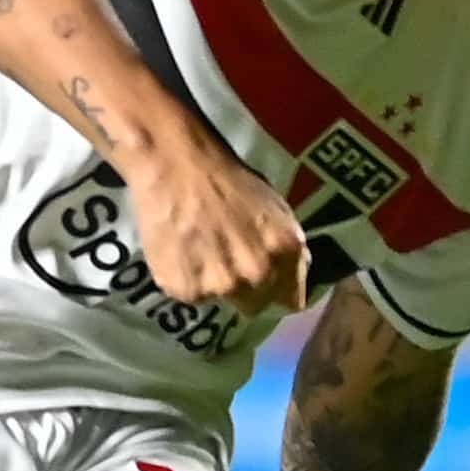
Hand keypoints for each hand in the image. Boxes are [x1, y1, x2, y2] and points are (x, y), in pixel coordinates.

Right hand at [120, 140, 311, 313]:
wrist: (174, 164)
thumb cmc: (225, 177)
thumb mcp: (275, 206)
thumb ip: (287, 245)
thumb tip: (295, 269)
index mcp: (286, 252)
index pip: (292, 301)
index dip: (278, 291)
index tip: (268, 285)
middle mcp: (258, 275)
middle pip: (256, 305)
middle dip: (246, 289)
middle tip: (227, 261)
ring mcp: (221, 286)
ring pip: (222, 300)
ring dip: (214, 283)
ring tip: (200, 250)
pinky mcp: (186, 290)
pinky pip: (191, 295)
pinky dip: (186, 279)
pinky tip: (181, 251)